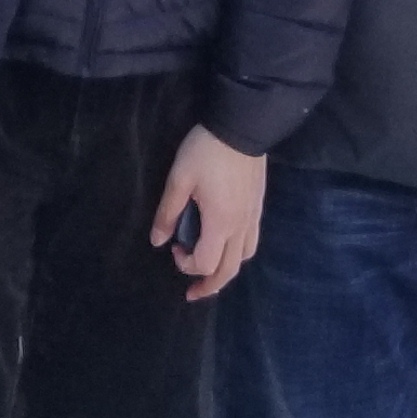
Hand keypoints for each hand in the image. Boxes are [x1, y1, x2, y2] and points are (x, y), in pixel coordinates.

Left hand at [153, 128, 265, 301]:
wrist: (242, 125)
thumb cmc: (207, 151)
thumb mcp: (179, 178)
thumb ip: (168, 213)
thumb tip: (158, 242)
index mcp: (221, 224)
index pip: (205, 262)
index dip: (186, 264)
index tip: (173, 248)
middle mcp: (241, 226)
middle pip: (229, 270)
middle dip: (210, 285)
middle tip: (193, 292)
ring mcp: (253, 216)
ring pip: (244, 257)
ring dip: (226, 270)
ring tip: (211, 270)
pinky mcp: (258, 204)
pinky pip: (252, 240)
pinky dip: (238, 252)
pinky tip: (227, 242)